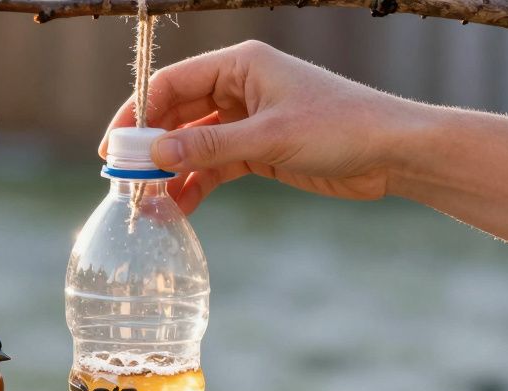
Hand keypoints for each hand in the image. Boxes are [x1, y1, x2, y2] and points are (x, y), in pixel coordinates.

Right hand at [102, 39, 423, 213]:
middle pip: (178, 116)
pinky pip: (216, 167)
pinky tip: (179, 209)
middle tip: (125, 183)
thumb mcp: (270, 138)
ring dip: (173, 173)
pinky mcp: (261, 151)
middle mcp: (240, 88)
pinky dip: (197, 186)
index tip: (115, 149)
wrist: (393, 153)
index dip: (138, 114)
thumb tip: (157, 156)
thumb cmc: (341, 127)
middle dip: (152, 149)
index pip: (172, 83)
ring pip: (195, 146)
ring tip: (150, 206)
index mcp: (241, 65)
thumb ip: (210, 148)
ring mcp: (249, 121)